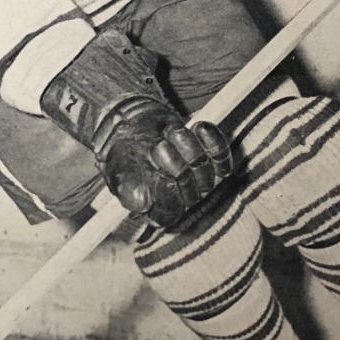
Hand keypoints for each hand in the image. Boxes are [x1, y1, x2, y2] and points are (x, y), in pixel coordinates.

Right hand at [98, 102, 231, 226]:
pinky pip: (221, 155)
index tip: (158, 172)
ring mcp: (200, 181)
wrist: (134, 128)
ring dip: (186, 145)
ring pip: (205, 169)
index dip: (167, 191)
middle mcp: (182, 201)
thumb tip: (141, 203)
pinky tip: (199, 127)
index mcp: (158, 211)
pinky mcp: (213, 161)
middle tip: (156, 145)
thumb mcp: (117, 169)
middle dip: (173, 162)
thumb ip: (126, 187)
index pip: (171, 210)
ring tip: (168, 133)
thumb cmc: (123, 153)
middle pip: (191, 190)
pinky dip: (213, 139)